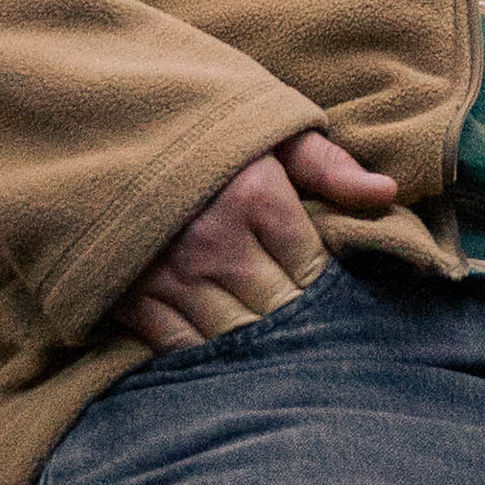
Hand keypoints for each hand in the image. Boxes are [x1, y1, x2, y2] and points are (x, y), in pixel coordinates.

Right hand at [118, 129, 398, 349]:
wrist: (97, 123)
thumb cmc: (198, 125)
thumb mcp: (268, 128)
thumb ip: (327, 164)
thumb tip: (387, 192)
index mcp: (257, 194)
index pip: (313, 269)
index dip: (326, 287)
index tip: (331, 293)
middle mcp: (215, 240)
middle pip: (279, 311)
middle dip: (299, 324)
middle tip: (314, 338)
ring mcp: (169, 273)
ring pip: (233, 337)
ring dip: (258, 351)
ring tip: (278, 359)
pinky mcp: (130, 296)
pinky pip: (178, 347)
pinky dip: (204, 357)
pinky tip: (225, 361)